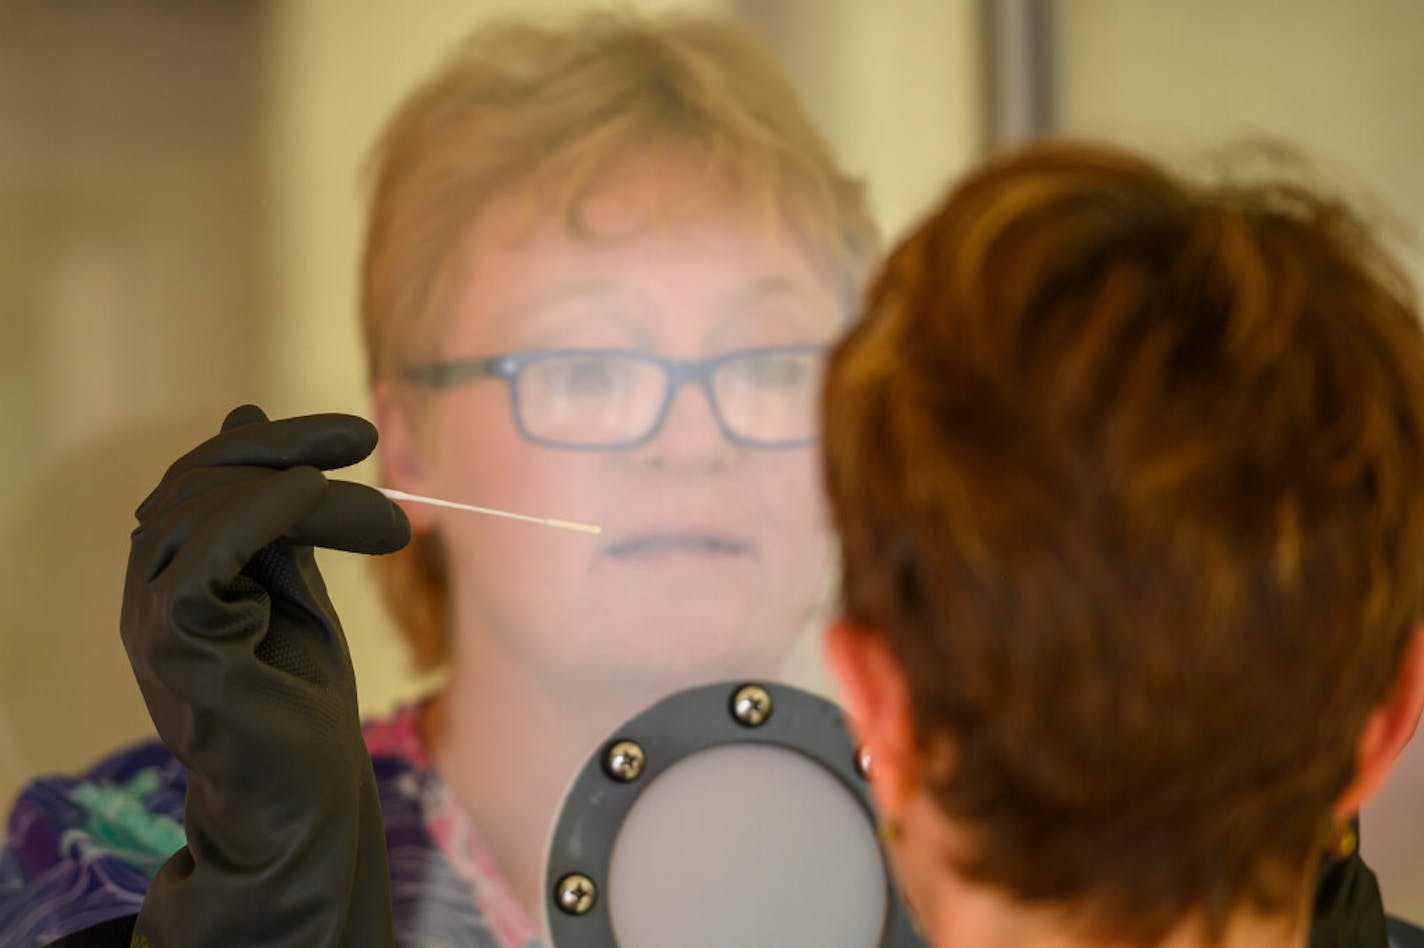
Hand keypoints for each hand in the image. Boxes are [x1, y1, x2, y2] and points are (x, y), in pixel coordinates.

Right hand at [121, 405, 408, 946]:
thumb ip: (275, 516)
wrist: (307, 796)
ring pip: (203, 509)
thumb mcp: (291, 583)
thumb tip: (245, 417)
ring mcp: (154, 618)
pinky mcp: (177, 644)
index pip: (202, 477)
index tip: (357, 434)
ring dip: (300, 487)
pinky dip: (260, 511)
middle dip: (288, 451)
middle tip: (367, 443)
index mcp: (175, 573)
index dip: (272, 442)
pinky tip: (314, 496)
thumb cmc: (299, 699)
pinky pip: (206, 551)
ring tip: (383, 517)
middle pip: (198, 481)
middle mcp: (150, 590)